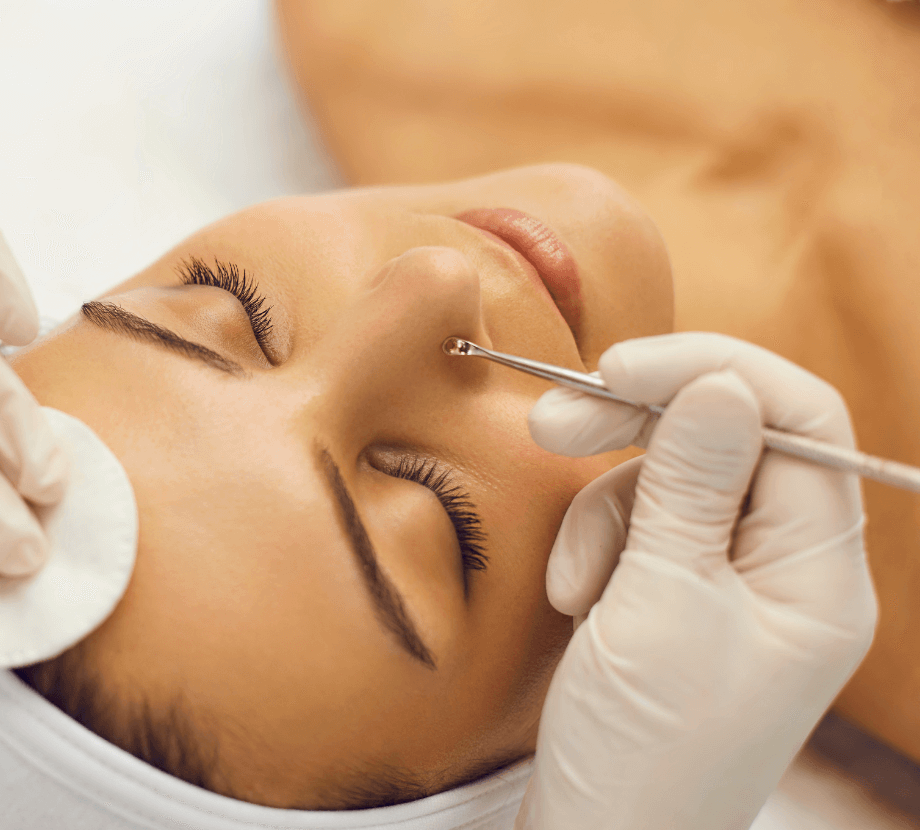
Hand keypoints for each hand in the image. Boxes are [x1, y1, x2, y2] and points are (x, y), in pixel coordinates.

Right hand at [517, 332, 876, 829]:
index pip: (800, 421)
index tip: (620, 367)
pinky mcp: (680, 604)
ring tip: (571, 584)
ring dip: (604, 509)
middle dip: (638, 427)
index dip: (714, 374)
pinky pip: (642, 528)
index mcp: (822, 575)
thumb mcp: (660, 605)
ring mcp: (734, 589)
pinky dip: (596, 548)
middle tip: (551, 423)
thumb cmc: (643, 750)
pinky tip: (572, 601)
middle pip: (732, 440)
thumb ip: (689, 484)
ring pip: (673, 481)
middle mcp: (791, 572)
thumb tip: (718, 383)